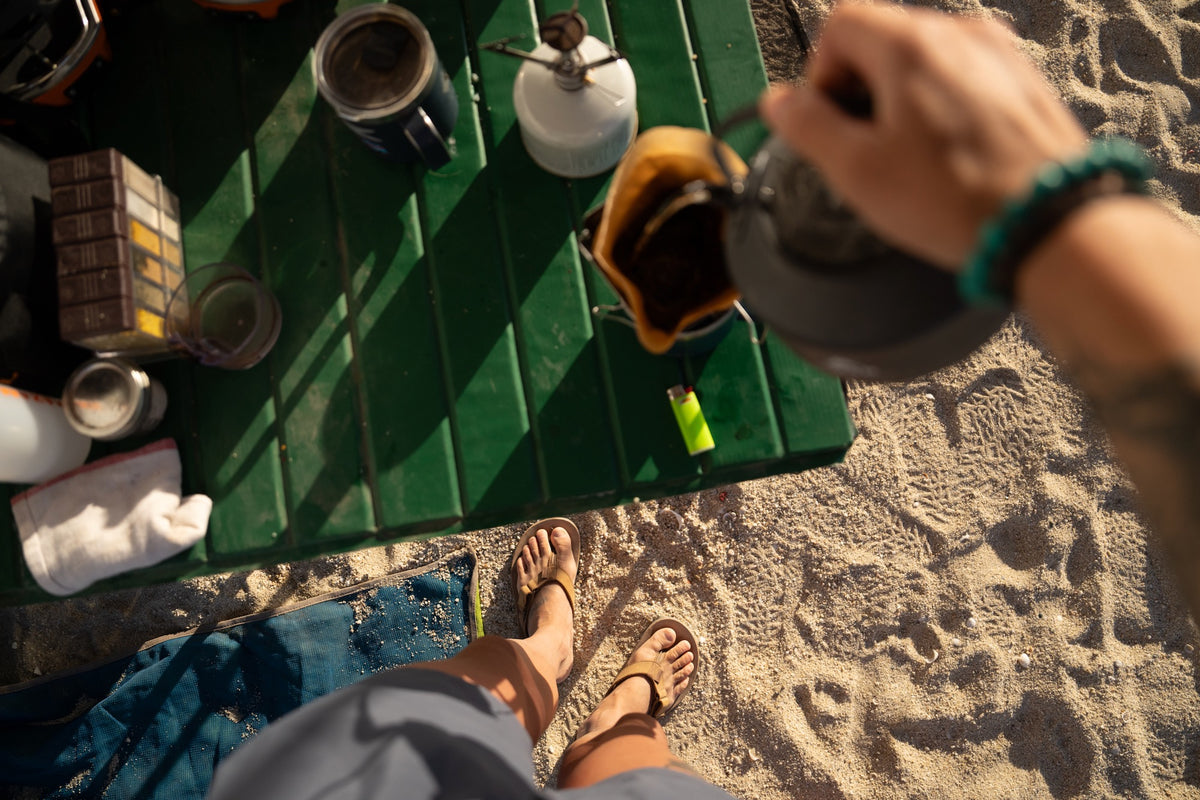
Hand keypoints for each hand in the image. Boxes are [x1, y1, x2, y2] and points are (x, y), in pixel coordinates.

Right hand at [759, 3, 1087, 270]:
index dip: (821, 74)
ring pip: (924, 61)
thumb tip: (779, 103)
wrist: (1047, 221)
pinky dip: (943, 108)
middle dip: (862, 90)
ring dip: (902, 101)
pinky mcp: (1022, 81)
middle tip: (867, 148)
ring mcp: (997, 53)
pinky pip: (963, 79)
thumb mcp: (857, 171)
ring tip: (911, 159)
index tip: (831, 120)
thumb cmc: (956, 197)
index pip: (840, 24)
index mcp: (909, 45)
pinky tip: (950, 158)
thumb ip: (807, 127)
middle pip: (883, 38)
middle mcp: (957, 34)